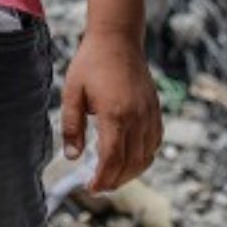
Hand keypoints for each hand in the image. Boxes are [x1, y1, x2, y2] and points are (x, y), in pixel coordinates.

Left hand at [61, 29, 162, 192]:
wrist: (117, 38)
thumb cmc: (91, 62)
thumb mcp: (72, 92)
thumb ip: (71, 126)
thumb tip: (72, 157)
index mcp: (114, 114)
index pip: (111, 159)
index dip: (102, 179)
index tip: (91, 188)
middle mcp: (136, 117)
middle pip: (130, 163)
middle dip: (115, 180)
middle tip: (99, 186)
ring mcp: (149, 114)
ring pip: (146, 157)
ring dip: (130, 173)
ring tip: (112, 177)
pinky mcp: (155, 110)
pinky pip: (155, 143)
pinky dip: (144, 157)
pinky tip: (130, 159)